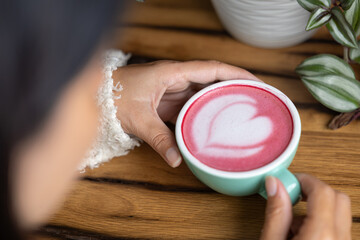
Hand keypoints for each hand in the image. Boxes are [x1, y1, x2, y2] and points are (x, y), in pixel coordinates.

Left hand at [113, 60, 258, 166]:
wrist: (97, 96)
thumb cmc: (114, 96)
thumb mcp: (139, 118)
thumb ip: (159, 138)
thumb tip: (177, 159)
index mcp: (174, 73)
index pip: (213, 69)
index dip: (237, 75)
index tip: (257, 83)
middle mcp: (178, 79)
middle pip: (214, 81)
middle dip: (236, 89)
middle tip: (257, 102)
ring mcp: (174, 90)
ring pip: (205, 94)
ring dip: (223, 102)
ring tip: (243, 114)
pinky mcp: (169, 102)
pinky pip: (193, 106)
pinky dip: (206, 113)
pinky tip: (215, 125)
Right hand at [260, 173, 351, 239]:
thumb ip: (275, 213)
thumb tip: (274, 184)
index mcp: (322, 235)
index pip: (323, 191)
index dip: (305, 180)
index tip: (289, 180)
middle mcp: (340, 239)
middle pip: (338, 198)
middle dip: (315, 191)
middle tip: (293, 194)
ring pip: (340, 213)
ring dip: (318, 209)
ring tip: (292, 223)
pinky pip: (339, 229)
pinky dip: (322, 224)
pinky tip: (301, 234)